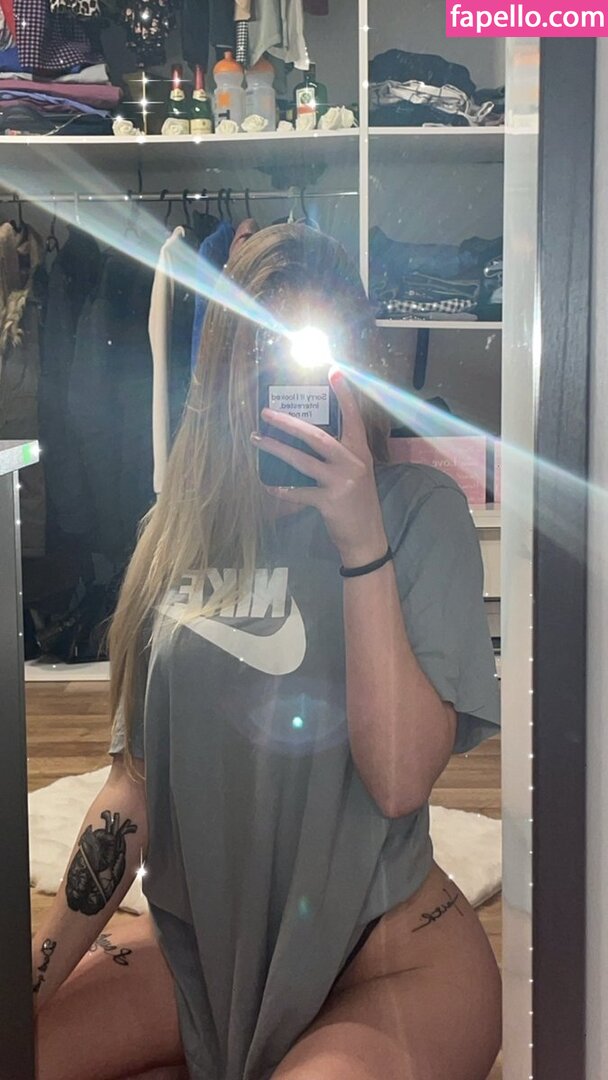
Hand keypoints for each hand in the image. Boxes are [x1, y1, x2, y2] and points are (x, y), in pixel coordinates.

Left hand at [251, 368, 388, 566]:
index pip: (353, 418)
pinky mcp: (330, 502)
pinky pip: (298, 492)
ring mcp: (341, 482)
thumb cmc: (357, 501)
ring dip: (276, 449)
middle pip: (317, 437)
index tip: (334, 372)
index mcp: (360, 452)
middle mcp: (352, 463)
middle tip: (266, 412)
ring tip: (257, 439)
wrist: (367, 537)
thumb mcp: (356, 472)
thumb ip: (339, 454)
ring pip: (302, 461)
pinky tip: (267, 484)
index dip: (344, 395)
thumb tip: (307, 436)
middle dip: (289, 423)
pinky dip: (281, 488)